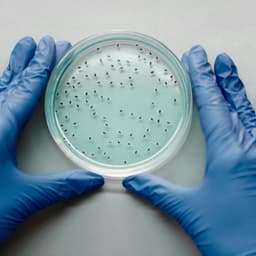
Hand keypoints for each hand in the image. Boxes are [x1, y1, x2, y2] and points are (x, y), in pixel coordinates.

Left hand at [0, 37, 103, 243]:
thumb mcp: (25, 197)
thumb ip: (61, 187)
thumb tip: (92, 181)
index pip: (26, 88)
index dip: (42, 67)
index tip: (52, 48)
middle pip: (10, 82)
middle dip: (28, 61)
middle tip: (39, 44)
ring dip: (13, 71)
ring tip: (23, 53)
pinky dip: (3, 91)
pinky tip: (5, 90)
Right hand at [123, 46, 255, 254]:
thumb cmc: (230, 235)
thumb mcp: (190, 209)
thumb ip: (159, 191)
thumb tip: (133, 181)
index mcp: (231, 152)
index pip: (211, 105)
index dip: (202, 80)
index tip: (196, 60)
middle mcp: (252, 147)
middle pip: (233, 102)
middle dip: (221, 77)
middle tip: (214, 58)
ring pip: (248, 111)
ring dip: (236, 89)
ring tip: (228, 71)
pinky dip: (247, 111)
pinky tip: (243, 109)